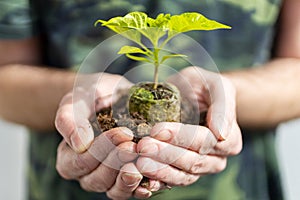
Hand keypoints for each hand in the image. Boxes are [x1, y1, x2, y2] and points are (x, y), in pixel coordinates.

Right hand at [55, 73, 153, 198]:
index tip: (122, 133)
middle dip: (117, 163)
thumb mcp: (77, 99)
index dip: (100, 151)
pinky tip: (155, 178)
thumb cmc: (92, 95)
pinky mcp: (127, 178)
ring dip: (130, 178)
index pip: (80, 162)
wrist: (114, 96)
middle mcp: (87, 173)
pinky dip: (145, 187)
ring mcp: (108, 178)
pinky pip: (134, 191)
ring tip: (144, 162)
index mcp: (68, 157)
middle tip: (135, 146)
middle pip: (98, 179)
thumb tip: (80, 143)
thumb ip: (70, 118)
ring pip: (115, 190)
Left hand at [135, 66, 241, 186]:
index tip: (158, 130)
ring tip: (139, 161)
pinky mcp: (181, 173)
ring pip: (181, 176)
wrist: (187, 94)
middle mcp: (216, 159)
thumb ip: (223, 105)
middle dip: (166, 154)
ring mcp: (198, 169)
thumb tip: (221, 133)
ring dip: (159, 169)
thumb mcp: (215, 85)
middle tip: (143, 145)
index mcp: (229, 139)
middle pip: (192, 161)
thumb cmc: (202, 86)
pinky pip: (170, 182)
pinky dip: (155, 181)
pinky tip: (140, 175)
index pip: (205, 142)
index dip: (182, 137)